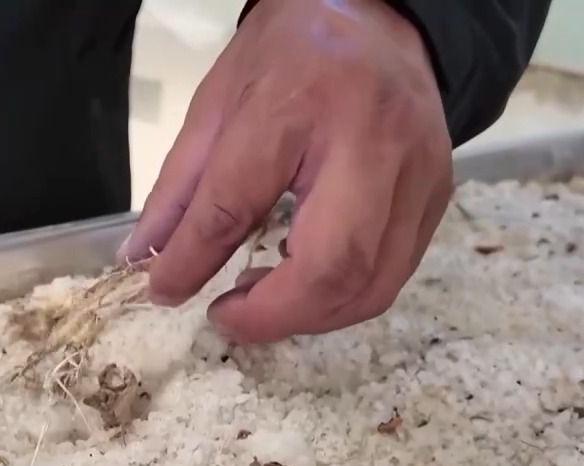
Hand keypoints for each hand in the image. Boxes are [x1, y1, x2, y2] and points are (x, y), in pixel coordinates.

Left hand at [121, 0, 453, 343]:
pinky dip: (342, 298)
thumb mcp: (216, 103)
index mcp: (299, 101)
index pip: (237, 203)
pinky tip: (303, 281)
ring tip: (263, 300)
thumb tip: (144, 260)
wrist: (377, 16)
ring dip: (309, 317)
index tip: (166, 292)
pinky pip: (393, 275)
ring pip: (371, 286)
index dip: (194, 261)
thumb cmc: (288, 56)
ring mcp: (418, 172)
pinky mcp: (438, 196)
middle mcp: (373, 139)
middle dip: (273, 314)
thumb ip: (180, 188)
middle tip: (229, 315)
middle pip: (332, 265)